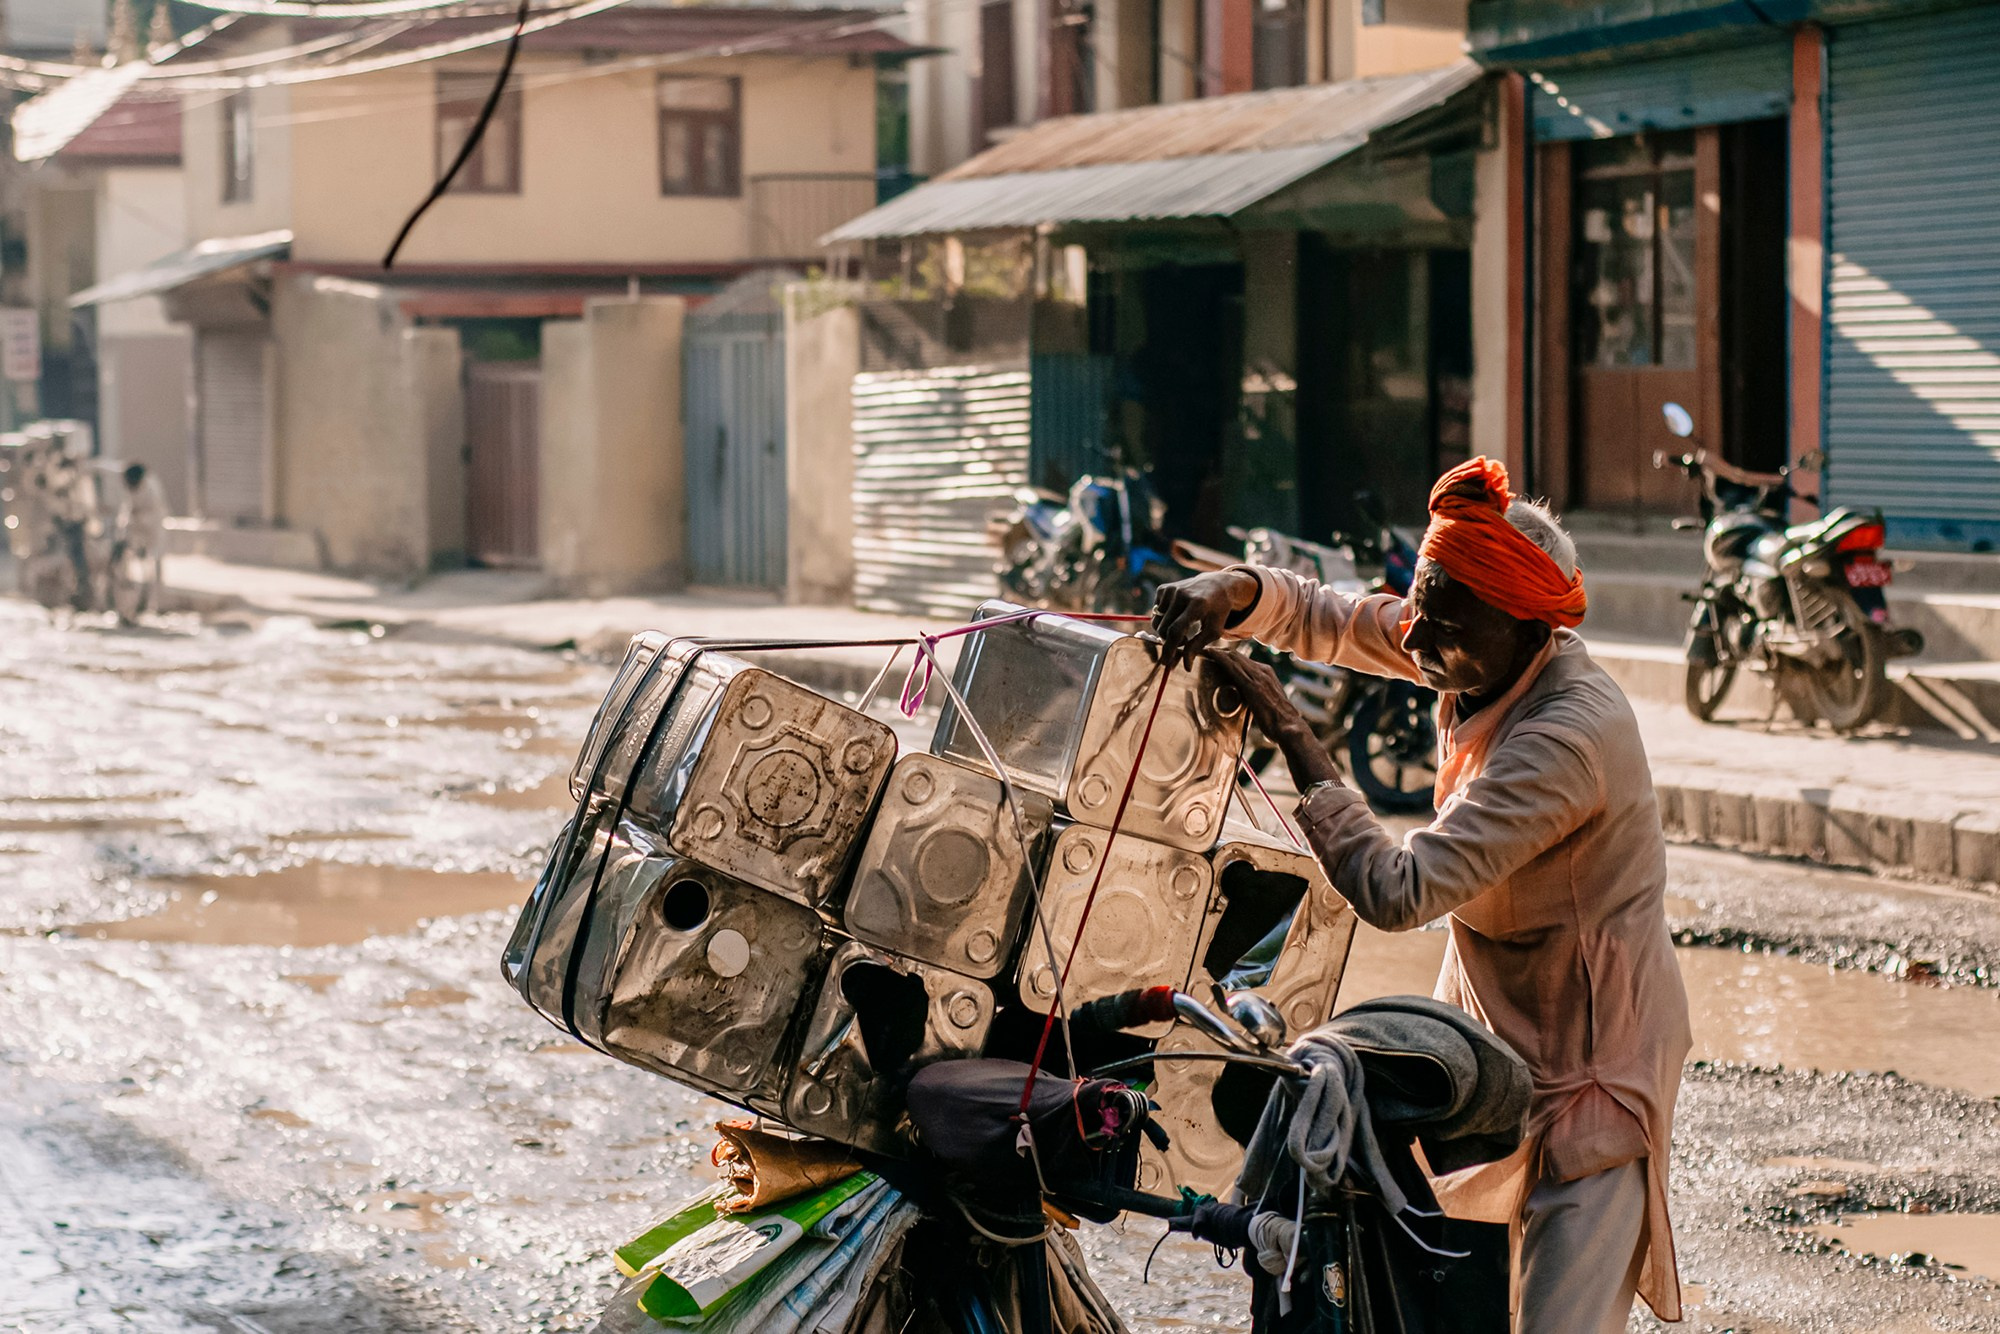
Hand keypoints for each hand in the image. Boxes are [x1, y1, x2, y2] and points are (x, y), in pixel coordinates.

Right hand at [1152, 570, 1258, 667]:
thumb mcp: (1214, 630)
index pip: (1176, 630)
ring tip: (1182, 629)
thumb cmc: (1217, 611)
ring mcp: (1171, 590)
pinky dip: (1164, 619)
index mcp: (1197, 605)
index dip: (1169, 648)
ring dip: (1166, 631)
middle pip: (1164, 629)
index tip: (1166, 663)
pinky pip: (1156, 613)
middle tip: (1183, 643)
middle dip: (1170, 642)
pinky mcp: (1163, 589)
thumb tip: (1186, 667)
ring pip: (1157, 623)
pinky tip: (1177, 615)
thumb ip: (1198, 646)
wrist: (1217, 585)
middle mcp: (1181, 594)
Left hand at [1203, 647, 1341, 792]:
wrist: (1289, 728)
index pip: (1245, 661)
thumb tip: (1252, 705)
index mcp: (1268, 674)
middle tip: (1205, 652)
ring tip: (1204, 650)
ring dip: (1218, 652)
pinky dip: (1219, 658)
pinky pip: (1232, 667)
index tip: (1216, 657)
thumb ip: (1259, 699)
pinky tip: (1210, 654)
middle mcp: (1263, 672)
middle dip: (1221, 652)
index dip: (1230, 658)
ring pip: (1234, 658)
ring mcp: (1258, 677)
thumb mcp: (1270, 704)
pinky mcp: (1251, 686)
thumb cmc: (1280, 722)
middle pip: (1238, 656)